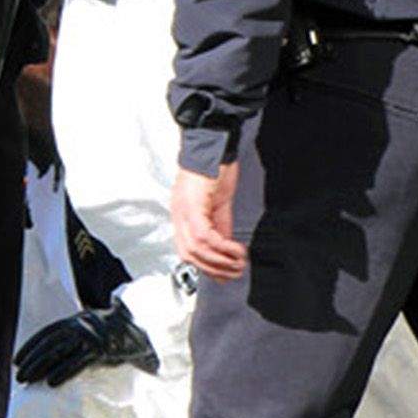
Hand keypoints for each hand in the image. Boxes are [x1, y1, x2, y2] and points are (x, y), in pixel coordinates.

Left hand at [13, 299, 158, 386]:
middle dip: (32, 360)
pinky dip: (63, 371)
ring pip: (60, 351)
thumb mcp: (90, 332)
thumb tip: (52, 358)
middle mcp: (81, 325)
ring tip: (28, 380)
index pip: (47, 333)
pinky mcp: (101, 350)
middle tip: (19, 375)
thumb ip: (74, 340)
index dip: (31, 346)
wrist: (139, 332)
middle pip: (50, 343)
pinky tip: (51, 382)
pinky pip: (78, 362)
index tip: (17, 360)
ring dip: (41, 366)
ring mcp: (91, 337)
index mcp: (76, 320)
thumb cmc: (112, 336)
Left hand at [170, 162, 245, 281]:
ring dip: (220, 261)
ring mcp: (183, 210)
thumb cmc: (214, 167)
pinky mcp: (193, 205)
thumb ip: (220, 226)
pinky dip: (222, 247)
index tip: (223, 274)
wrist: (214, 143)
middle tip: (234, 272)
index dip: (205, 266)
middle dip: (214, 269)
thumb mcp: (218, 203)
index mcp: (182, 214)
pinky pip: (205, 236)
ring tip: (239, 262)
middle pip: (189, 255)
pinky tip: (236, 249)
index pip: (187, 251)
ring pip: (197, 249)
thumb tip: (225, 248)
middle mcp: (178, 214)